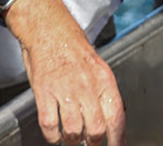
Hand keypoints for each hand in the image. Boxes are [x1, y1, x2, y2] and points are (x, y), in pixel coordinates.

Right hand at [11, 0, 124, 145]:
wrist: (48, 28)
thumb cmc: (71, 47)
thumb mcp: (97, 66)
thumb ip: (103, 91)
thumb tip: (110, 118)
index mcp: (104, 79)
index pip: (117, 116)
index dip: (118, 138)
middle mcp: (87, 86)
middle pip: (97, 129)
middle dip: (93, 142)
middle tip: (89, 143)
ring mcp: (65, 90)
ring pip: (74, 131)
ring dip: (73, 141)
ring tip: (71, 139)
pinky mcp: (44, 92)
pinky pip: (50, 125)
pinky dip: (52, 136)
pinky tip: (54, 134)